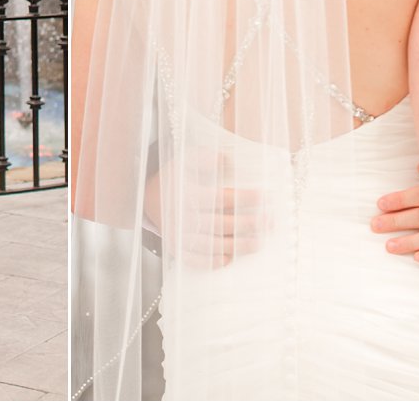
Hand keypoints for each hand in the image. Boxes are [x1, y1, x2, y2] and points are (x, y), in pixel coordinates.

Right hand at [144, 167, 270, 268]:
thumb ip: (205, 157)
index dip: (246, 198)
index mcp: (187, 193)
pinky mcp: (177, 249)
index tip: (265, 197)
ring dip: (238, 246)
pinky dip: (214, 262)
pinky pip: (197, 260)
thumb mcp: (185, 159)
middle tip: (270, 222)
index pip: (222, 197)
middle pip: (222, 224)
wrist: (149, 198)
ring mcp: (180, 236)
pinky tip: (230, 259)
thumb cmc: (174, 177)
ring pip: (213, 244)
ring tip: (260, 243)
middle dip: (249, 224)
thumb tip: (227, 161)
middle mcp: (184, 217)